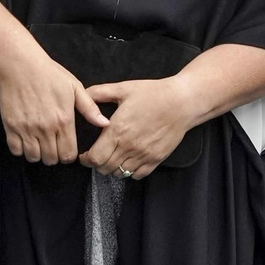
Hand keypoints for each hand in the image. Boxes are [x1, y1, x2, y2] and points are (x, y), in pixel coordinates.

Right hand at [0, 44, 108, 163]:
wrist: (21, 66)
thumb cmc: (50, 74)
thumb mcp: (75, 87)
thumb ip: (90, 109)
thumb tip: (105, 123)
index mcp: (64, 120)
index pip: (68, 154)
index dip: (69, 155)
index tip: (67, 148)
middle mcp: (45, 128)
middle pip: (51, 159)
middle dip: (54, 156)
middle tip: (53, 146)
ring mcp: (26, 129)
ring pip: (33, 157)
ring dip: (38, 154)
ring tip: (40, 143)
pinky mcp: (11, 127)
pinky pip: (16, 150)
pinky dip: (21, 149)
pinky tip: (26, 140)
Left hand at [79, 77, 199, 180]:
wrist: (182, 101)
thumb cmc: (154, 93)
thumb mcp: (124, 88)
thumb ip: (99, 93)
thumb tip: (83, 96)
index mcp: (117, 130)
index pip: (94, 158)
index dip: (86, 160)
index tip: (85, 155)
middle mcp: (129, 146)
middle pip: (104, 168)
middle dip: (97, 164)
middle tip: (98, 156)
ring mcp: (143, 154)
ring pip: (120, 173)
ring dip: (113, 168)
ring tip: (113, 158)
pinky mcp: (156, 159)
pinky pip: (137, 175)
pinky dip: (130, 171)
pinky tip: (129, 161)